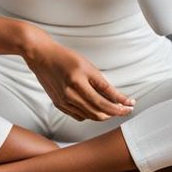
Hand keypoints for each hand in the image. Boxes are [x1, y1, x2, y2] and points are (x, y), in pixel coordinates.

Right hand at [22, 33, 136, 121]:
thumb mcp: (86, 65)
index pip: (105, 98)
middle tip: (125, 109)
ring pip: (90, 116)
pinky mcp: (58, 104)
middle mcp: (70, 92)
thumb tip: (116, 99)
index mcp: (78, 79)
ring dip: (105, 115)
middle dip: (116, 112)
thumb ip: (100, 83)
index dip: (121, 103)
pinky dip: (90, 115)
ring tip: (113, 110)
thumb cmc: (64, 57)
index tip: (131, 104)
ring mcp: (63, 100)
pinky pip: (79, 116)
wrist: (40, 55)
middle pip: (99, 111)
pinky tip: (95, 109)